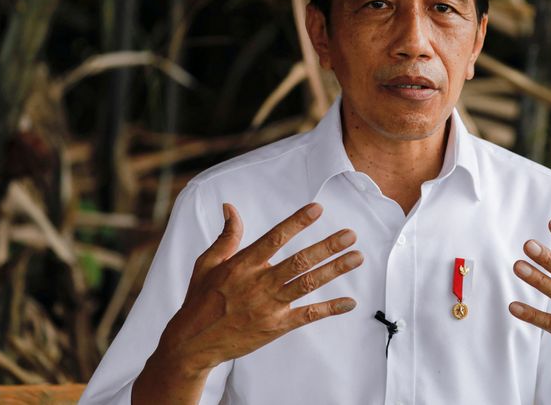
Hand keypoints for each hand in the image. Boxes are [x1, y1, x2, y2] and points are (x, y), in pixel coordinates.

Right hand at [133, 202, 362, 402]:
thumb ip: (226, 236)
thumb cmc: (200, 299)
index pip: (275, 238)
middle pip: (299, 261)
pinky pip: (308, 316)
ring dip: (334, 270)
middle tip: (350, 235)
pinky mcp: (276, 326)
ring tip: (357, 257)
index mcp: (242, 265)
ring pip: (307, 284)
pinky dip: (330, 309)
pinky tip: (349, 303)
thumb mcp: (207, 263)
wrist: (194, 343)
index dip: (297, 223)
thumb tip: (230, 207)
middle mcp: (258, 284)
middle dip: (327, 247)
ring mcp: (269, 306)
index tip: (317, 209)